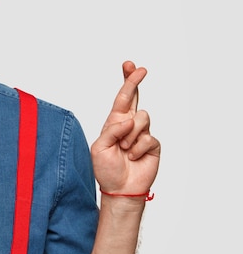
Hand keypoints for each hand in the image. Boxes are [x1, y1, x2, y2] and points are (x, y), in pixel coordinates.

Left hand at [91, 61, 160, 196]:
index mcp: (114, 122)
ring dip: (130, 135)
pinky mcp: (152, 145)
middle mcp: (129, 125)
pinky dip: (137, 148)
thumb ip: (112, 130)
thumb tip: (129, 120)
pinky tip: (133, 157)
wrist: (119, 188)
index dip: (126, 81)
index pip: (121, 98)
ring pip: (142, 118)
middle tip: (140, 69)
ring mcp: (142, 134)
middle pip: (135, 98)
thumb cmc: (106, 169)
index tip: (129, 65)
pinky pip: (148, 138)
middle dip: (135, 81)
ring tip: (124, 150)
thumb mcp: (99, 147)